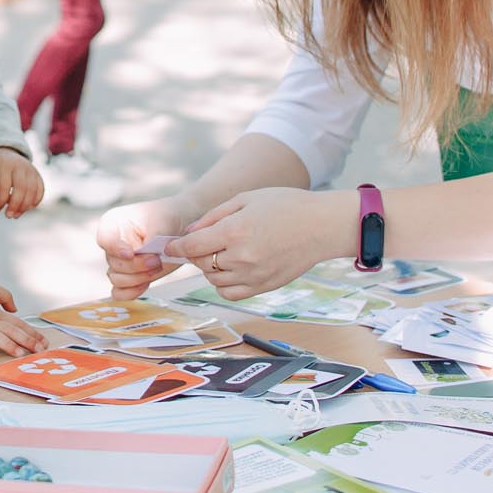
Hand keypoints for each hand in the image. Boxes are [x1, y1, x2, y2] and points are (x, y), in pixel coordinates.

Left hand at [0, 147, 44, 217]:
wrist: (4, 152)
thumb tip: (2, 204)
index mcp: (4, 164)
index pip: (4, 186)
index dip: (0, 201)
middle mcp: (20, 165)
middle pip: (21, 188)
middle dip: (15, 205)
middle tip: (9, 216)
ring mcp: (30, 169)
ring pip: (33, 190)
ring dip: (25, 206)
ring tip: (16, 215)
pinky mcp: (37, 174)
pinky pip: (40, 189)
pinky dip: (36, 201)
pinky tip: (27, 208)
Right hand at [96, 195, 191, 299]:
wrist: (178, 228)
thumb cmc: (166, 218)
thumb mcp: (160, 221)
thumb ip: (150, 238)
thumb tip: (145, 254)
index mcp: (112, 223)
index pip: (104, 239)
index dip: (115, 248)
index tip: (130, 253)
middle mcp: (112, 244)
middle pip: (114, 263)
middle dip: (137, 266)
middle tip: (156, 260)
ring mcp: (119, 262)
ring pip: (116, 279)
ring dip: (137, 278)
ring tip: (156, 268)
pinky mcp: (128, 276)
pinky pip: (119, 292)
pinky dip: (131, 293)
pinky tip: (146, 285)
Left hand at [168, 187, 348, 299]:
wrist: (322, 225)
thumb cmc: (286, 205)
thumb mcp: (246, 199)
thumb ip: (214, 216)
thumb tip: (190, 232)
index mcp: (235, 231)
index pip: (192, 246)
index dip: (176, 247)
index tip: (170, 246)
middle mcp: (242, 257)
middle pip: (201, 264)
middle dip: (194, 254)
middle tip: (199, 244)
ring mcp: (254, 275)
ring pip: (214, 280)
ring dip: (209, 269)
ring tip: (219, 253)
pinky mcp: (265, 287)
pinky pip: (231, 293)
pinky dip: (224, 284)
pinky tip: (230, 269)